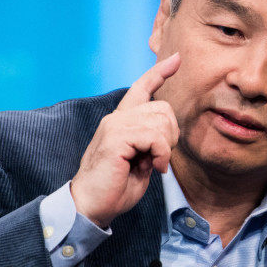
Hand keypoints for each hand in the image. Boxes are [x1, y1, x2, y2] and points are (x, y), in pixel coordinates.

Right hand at [71, 53, 180, 227]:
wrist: (90, 206)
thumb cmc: (114, 189)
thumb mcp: (140, 162)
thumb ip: (151, 143)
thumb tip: (165, 136)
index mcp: (121, 122)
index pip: (141, 88)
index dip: (159, 72)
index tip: (176, 59)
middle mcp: (116, 118)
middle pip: (163, 108)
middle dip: (171, 134)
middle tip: (160, 158)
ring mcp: (114, 126)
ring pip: (161, 121)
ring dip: (166, 148)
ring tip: (154, 165)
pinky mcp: (116, 138)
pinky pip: (155, 137)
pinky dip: (161, 154)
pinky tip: (153, 168)